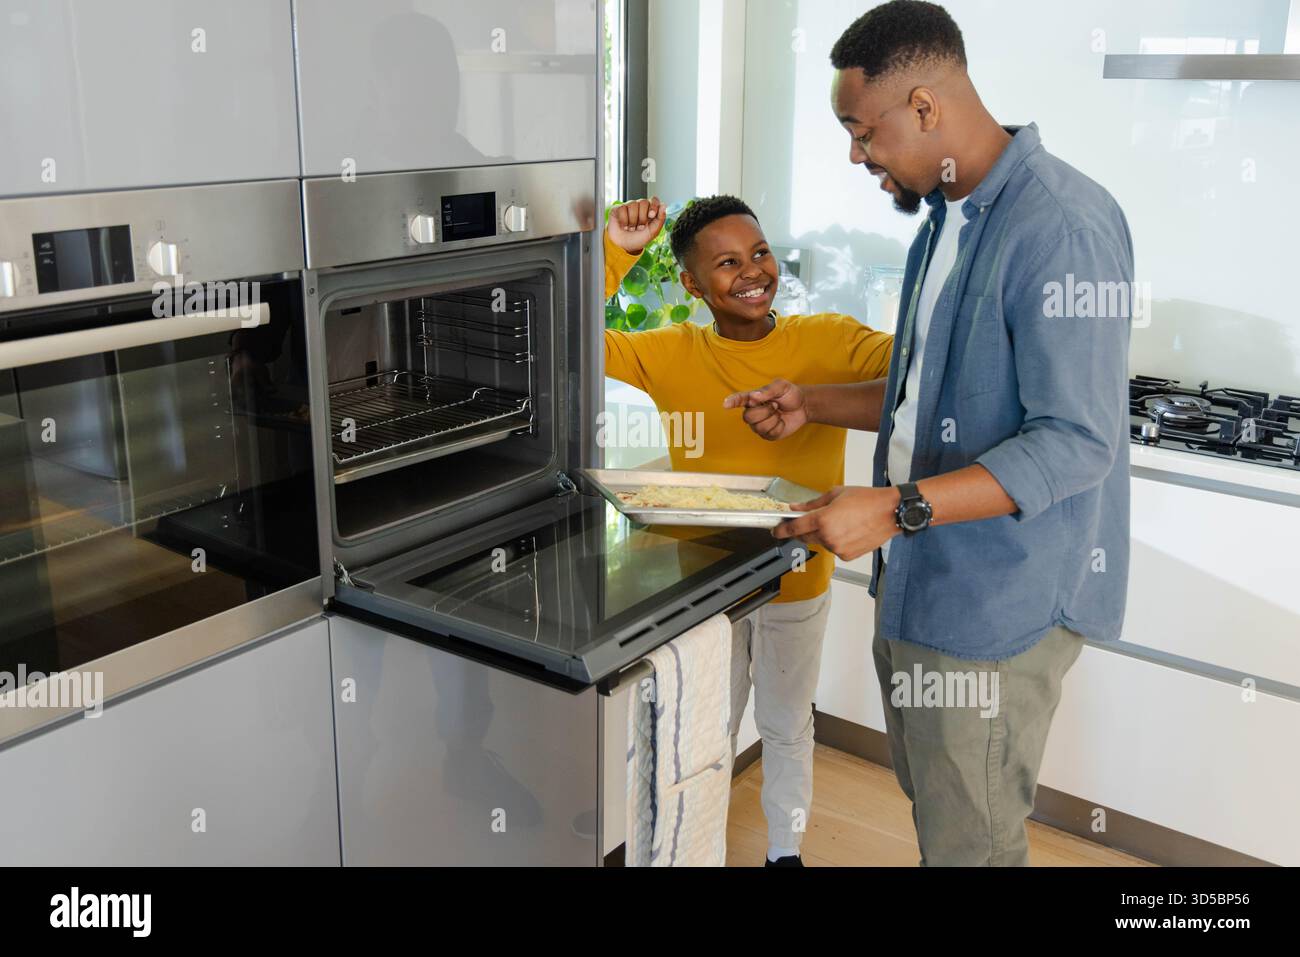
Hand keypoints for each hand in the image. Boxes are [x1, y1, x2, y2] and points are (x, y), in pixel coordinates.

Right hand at [607, 196, 665, 254]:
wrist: (623, 246)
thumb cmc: (638, 239)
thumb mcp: (652, 232)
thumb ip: (660, 219)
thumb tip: (664, 205)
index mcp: (649, 211)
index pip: (654, 200)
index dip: (653, 206)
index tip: (651, 215)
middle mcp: (639, 207)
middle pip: (644, 202)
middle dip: (642, 218)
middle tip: (639, 227)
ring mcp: (628, 207)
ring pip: (633, 205)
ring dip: (633, 221)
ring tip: (631, 228)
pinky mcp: (618, 209)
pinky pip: (623, 208)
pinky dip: (624, 220)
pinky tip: (623, 226)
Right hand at [722, 378, 808, 439]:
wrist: (803, 407)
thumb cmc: (789, 394)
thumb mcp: (781, 386)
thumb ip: (768, 390)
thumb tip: (754, 397)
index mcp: (752, 399)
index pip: (739, 400)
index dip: (732, 402)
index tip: (725, 404)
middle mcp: (753, 412)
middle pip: (747, 417)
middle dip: (764, 411)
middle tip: (775, 405)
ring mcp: (759, 425)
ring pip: (758, 427)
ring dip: (773, 418)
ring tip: (778, 412)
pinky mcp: (768, 435)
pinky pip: (769, 433)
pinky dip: (779, 426)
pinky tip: (781, 421)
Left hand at [773, 486, 901, 561]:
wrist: (890, 512)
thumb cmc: (867, 500)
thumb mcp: (836, 494)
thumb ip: (812, 503)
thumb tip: (797, 508)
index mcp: (823, 519)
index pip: (794, 528)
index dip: (782, 530)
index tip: (776, 531)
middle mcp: (828, 536)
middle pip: (806, 537)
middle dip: (805, 529)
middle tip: (814, 519)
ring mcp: (838, 548)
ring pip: (821, 542)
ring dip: (823, 534)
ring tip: (841, 521)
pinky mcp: (847, 555)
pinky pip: (834, 548)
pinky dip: (836, 541)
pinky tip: (848, 530)